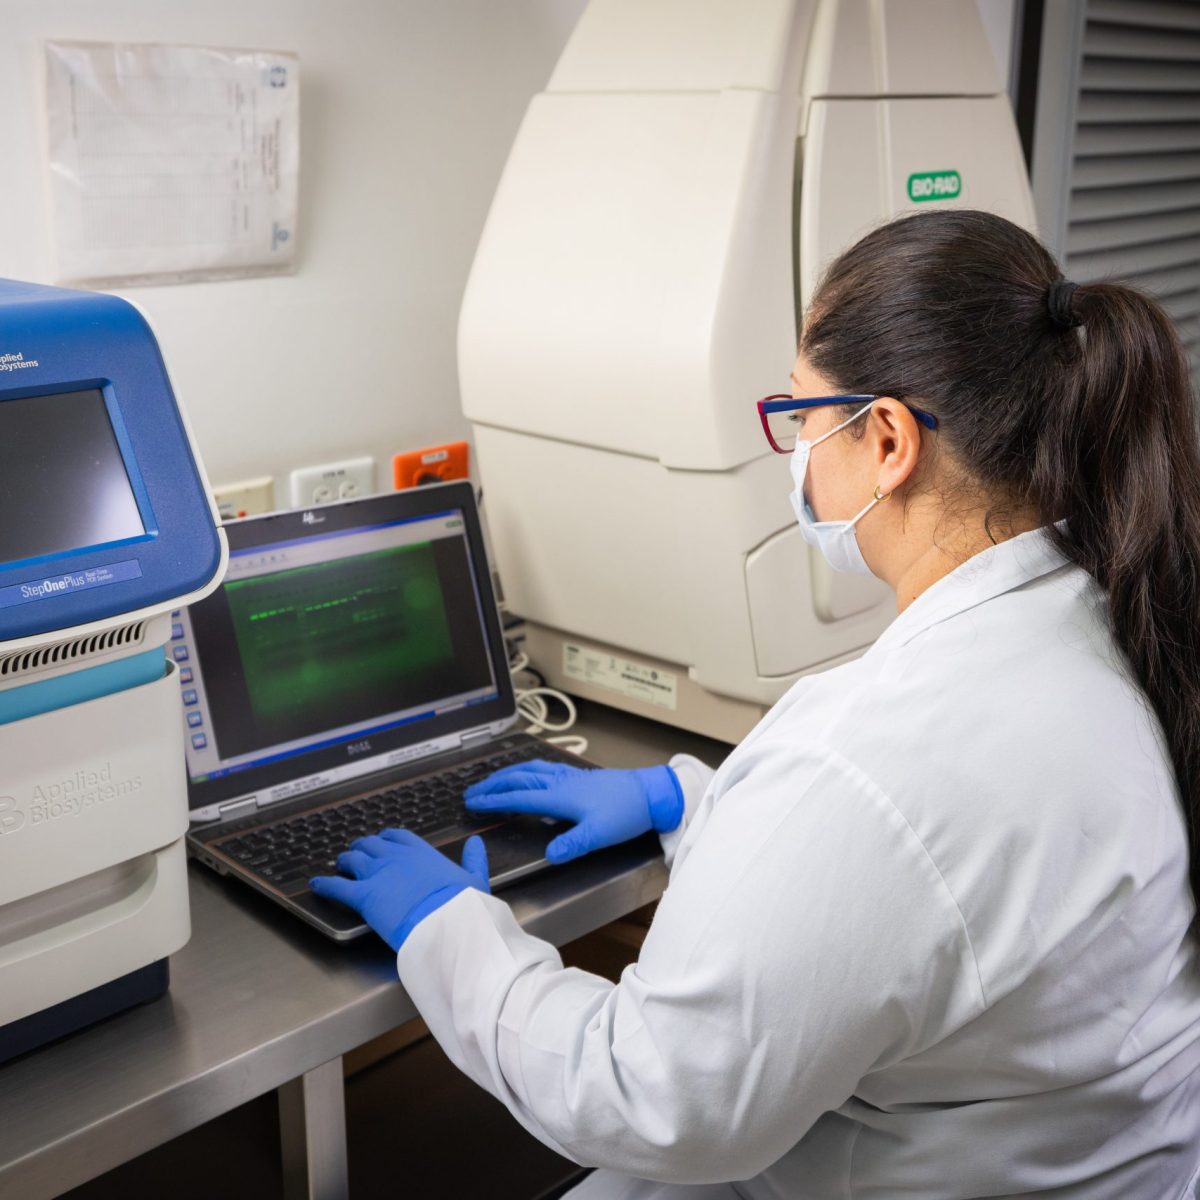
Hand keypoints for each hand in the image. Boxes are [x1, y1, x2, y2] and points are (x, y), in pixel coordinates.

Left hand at [309, 829, 489, 950]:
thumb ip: (474, 859)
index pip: (398, 837)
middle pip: (371, 845)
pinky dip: (324, 885)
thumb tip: (476, 842)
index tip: (384, 840)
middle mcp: (396, 857)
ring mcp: (378, 874)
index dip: (387, 838)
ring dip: (344, 860)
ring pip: (352, 860)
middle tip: (357, 852)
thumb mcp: (475, 878)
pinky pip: (337, 887)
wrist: (446, 922)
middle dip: (363, 847)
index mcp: (421, 852)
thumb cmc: (463, 904)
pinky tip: (315, 884)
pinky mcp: (363, 896)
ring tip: (339, 863)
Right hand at [464, 760, 682, 864]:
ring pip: (530, 770)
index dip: (493, 801)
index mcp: (559, 796)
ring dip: (507, 775)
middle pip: (518, 779)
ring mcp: (569, 776)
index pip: (518, 798)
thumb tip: (549, 856)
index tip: (473, 803)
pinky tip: (530, 776)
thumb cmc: (626, 812)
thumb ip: (572, 844)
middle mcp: (560, 782)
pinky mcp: (579, 776)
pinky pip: (544, 768)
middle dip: (492, 785)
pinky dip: (527, 770)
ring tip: (493, 781)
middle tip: (472, 792)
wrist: (651, 793)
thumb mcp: (599, 834)